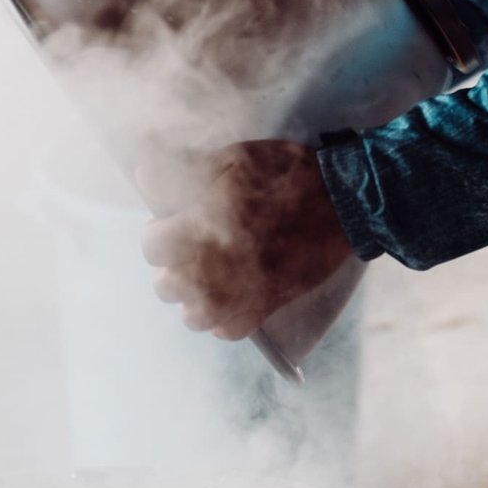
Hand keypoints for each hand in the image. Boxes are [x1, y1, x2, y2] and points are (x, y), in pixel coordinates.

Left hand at [137, 140, 354, 339]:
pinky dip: (223, 315)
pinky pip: (225, 330)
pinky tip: (233, 291)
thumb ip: (181, 171)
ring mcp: (238, 298)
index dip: (160, 229)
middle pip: (165, 285)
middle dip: (173, 262)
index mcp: (199, 232)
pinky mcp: (263, 311)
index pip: (151, 247)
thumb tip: (143, 178)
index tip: (175, 219)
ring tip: (211, 270)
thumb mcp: (233, 158)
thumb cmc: (287, 175)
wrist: (344, 203)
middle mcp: (212, 273)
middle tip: (196, 241)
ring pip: (191, 314)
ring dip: (194, 294)